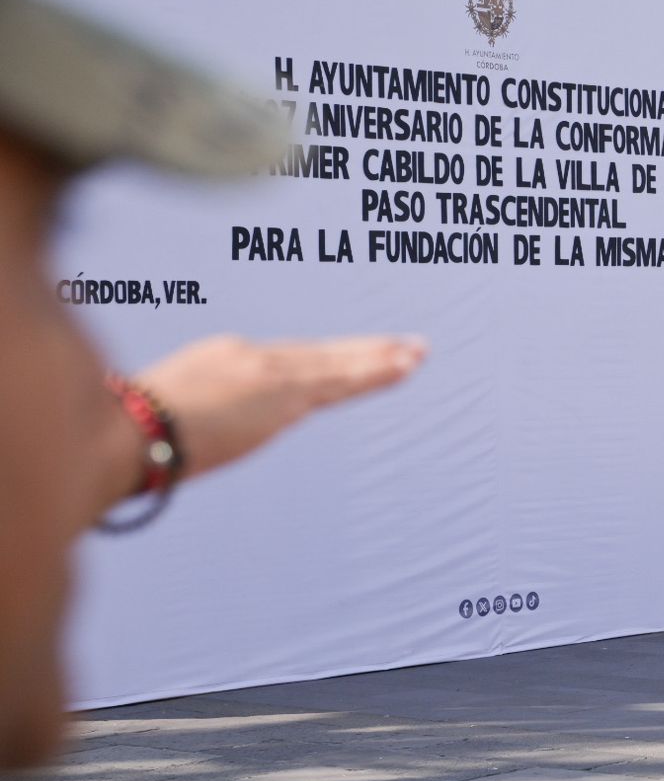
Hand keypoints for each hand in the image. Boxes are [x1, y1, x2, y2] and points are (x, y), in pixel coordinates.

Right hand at [136, 334, 426, 481]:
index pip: (289, 361)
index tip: (353, 361)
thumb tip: (191, 435)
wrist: (129, 432)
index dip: (325, 363)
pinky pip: (340, 381)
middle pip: (320, 355)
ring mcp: (270, 374)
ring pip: (337, 365)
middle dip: (365, 352)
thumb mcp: (168, 413)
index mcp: (225, 357)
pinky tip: (400, 369)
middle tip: (408, 346)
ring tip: (417, 354)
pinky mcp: (283, 394)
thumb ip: (198, 417)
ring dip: (379, 360)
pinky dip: (372, 374)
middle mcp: (252, 357)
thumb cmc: (132, 432)